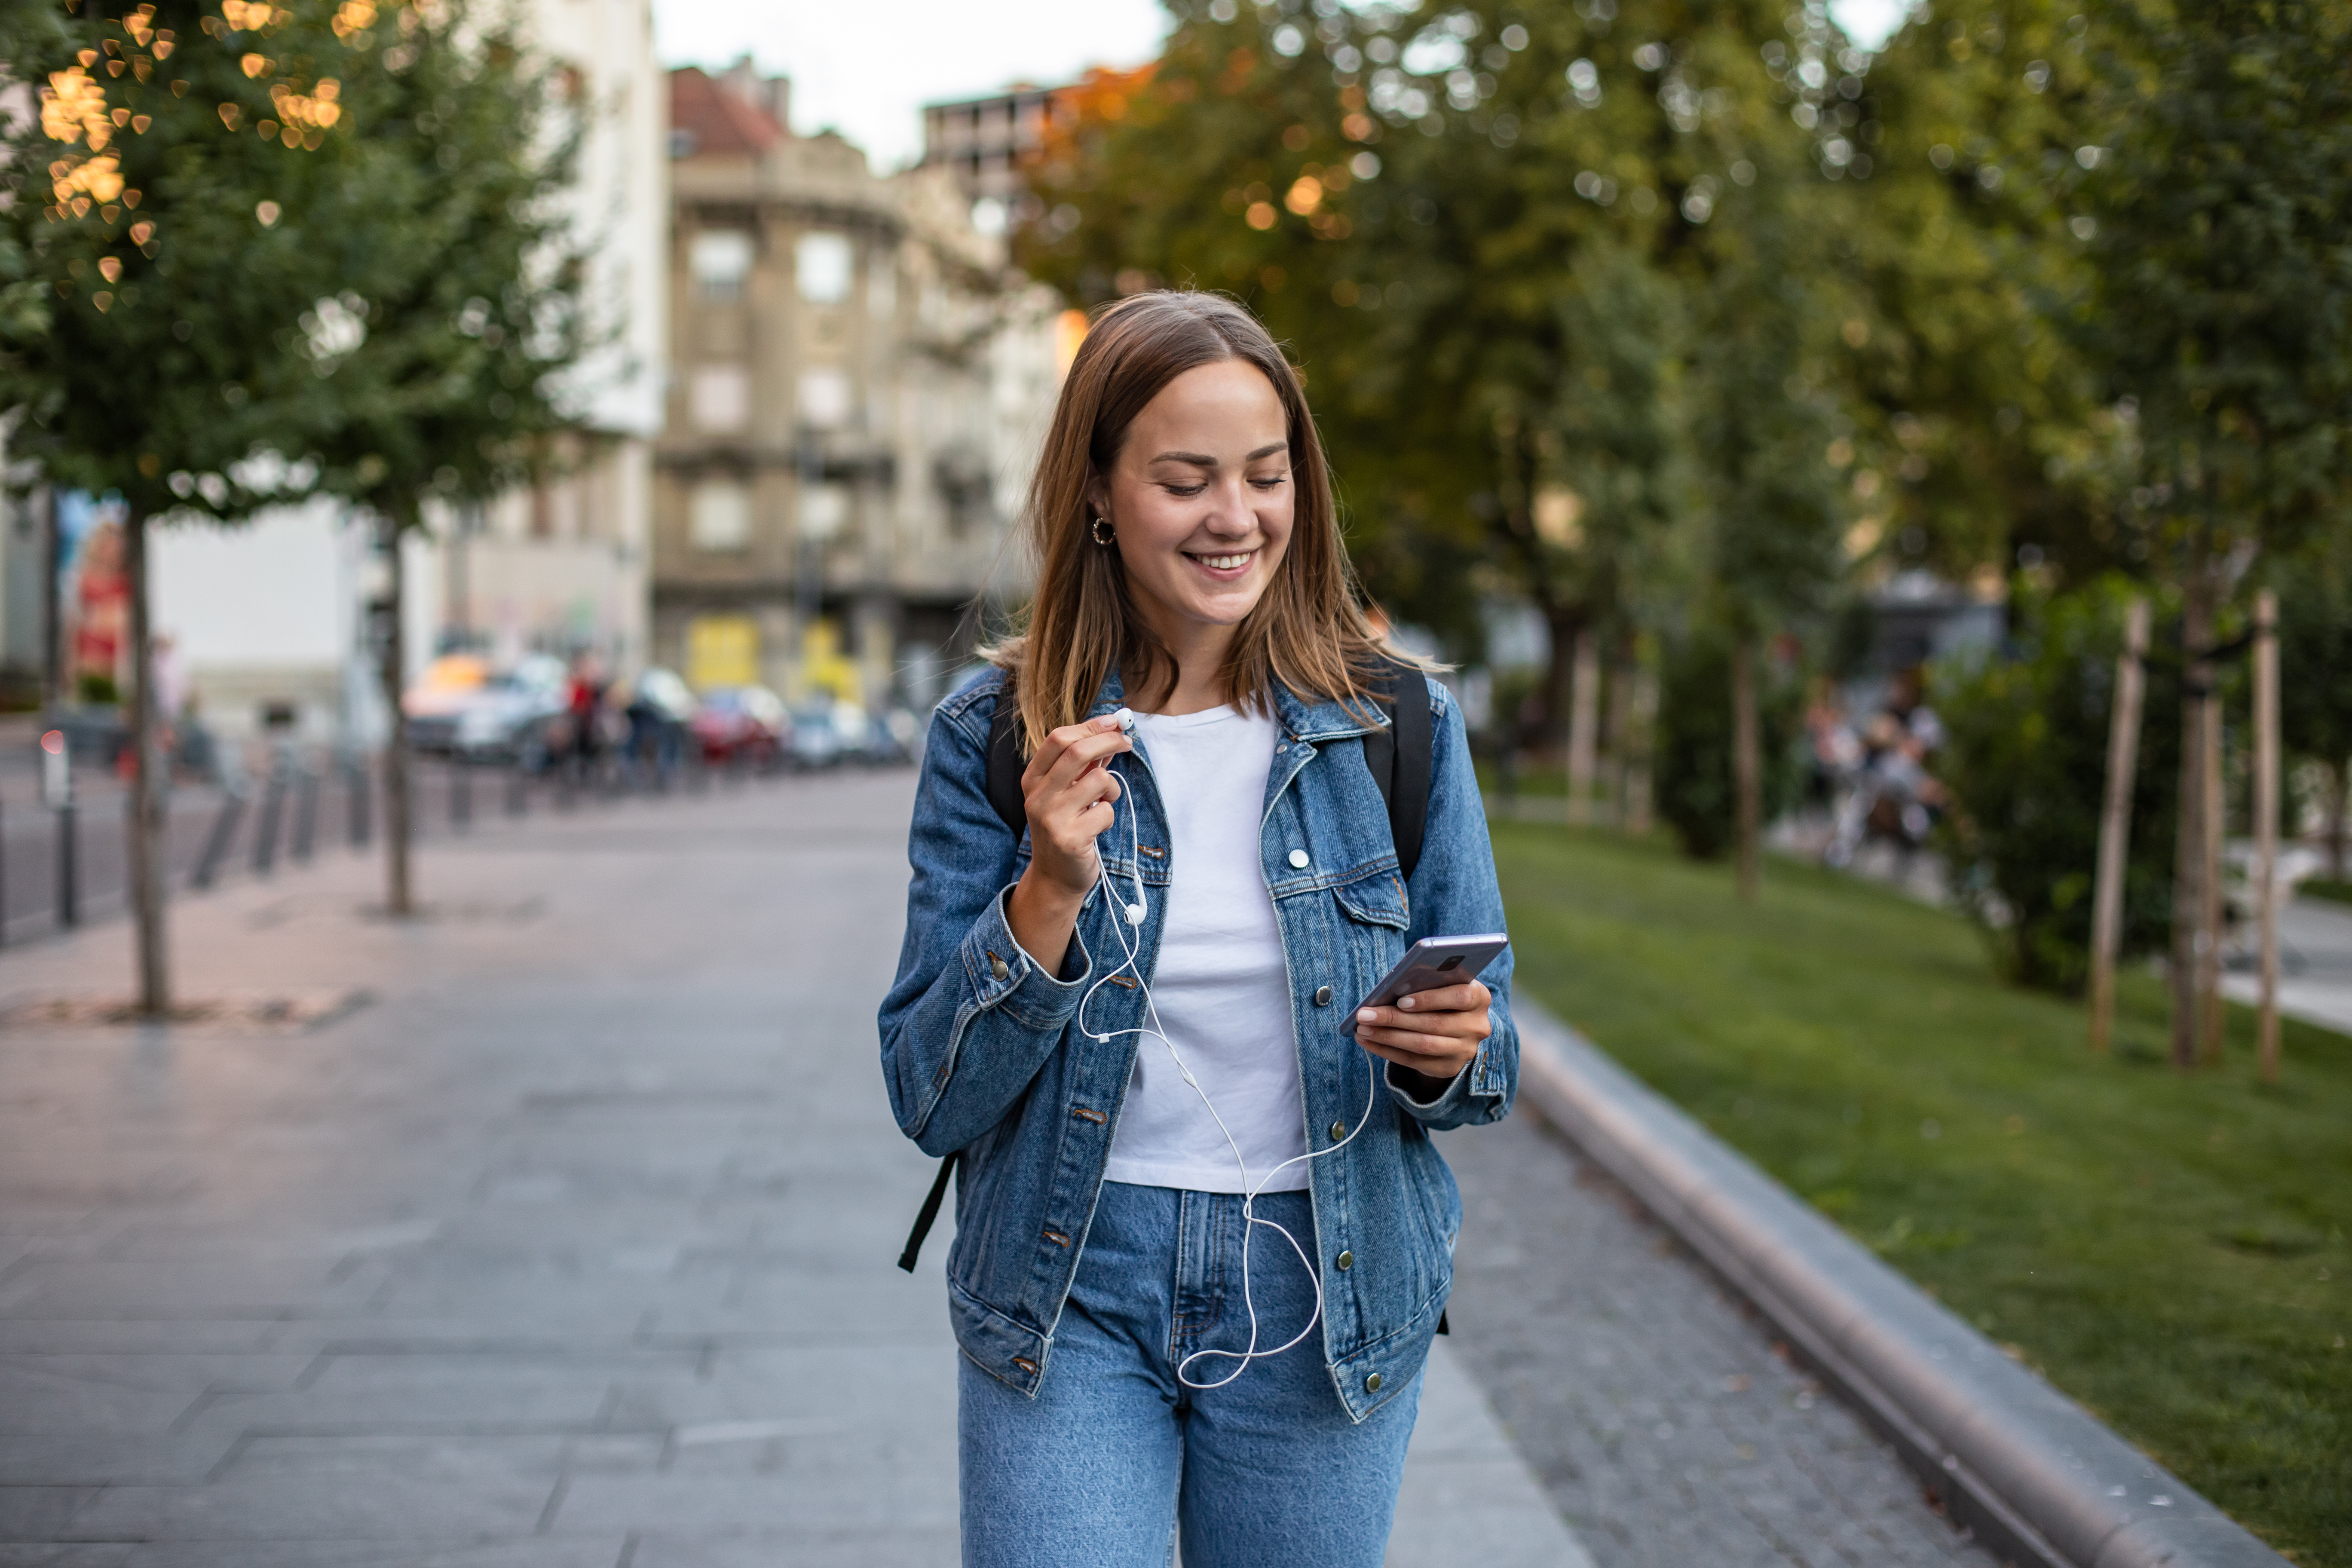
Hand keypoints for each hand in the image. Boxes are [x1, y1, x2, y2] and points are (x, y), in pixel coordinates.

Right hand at [1005, 713, 1131, 968]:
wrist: (1055, 877)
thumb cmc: (1065, 827)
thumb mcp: (1065, 792)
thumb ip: (1082, 765)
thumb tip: (1112, 730)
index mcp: (1033, 779)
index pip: (1058, 738)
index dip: (1090, 726)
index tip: (1113, 723)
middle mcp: (1038, 796)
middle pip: (1077, 751)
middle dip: (1109, 741)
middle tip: (1127, 742)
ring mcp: (1052, 818)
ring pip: (1098, 780)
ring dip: (1112, 788)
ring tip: (1105, 800)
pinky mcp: (1071, 839)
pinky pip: (1106, 811)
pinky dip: (1109, 815)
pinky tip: (1097, 827)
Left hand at [1353, 980, 1490, 1086]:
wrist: (1457, 1028)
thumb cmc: (1441, 996)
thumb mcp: (1442, 985)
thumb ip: (1426, 983)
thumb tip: (1389, 989)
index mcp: (1480, 997)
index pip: (1460, 996)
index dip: (1430, 999)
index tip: (1401, 1000)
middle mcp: (1477, 1025)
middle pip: (1434, 1023)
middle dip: (1395, 1019)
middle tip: (1365, 1014)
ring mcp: (1465, 1050)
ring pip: (1423, 1045)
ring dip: (1388, 1037)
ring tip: (1363, 1029)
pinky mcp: (1449, 1067)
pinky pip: (1415, 1061)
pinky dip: (1388, 1051)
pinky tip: (1369, 1042)